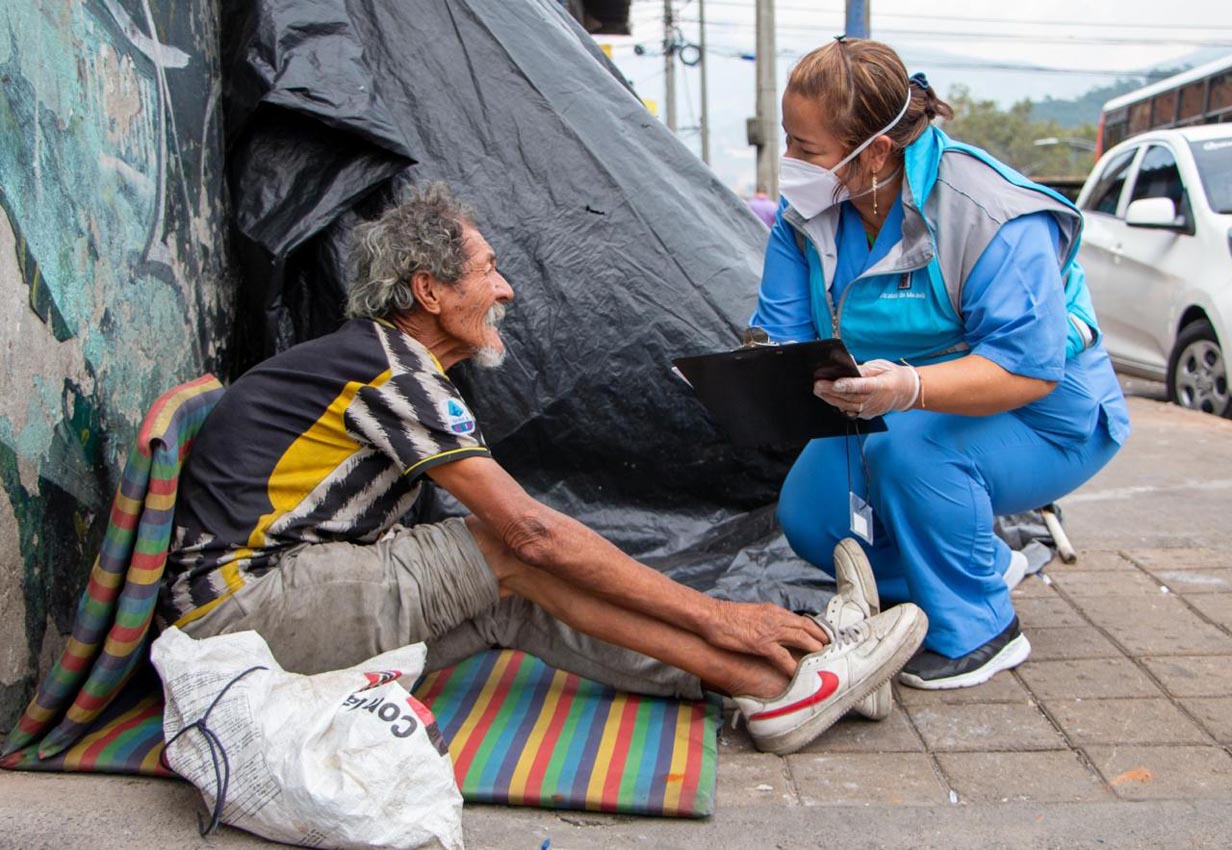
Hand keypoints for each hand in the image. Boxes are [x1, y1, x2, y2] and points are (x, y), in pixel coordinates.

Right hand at [701, 600, 828, 677]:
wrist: (712, 616)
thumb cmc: (728, 617)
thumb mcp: (752, 614)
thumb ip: (766, 620)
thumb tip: (773, 630)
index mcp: (774, 611)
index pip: (802, 619)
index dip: (816, 629)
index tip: (825, 638)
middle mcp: (776, 618)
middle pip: (807, 628)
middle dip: (821, 639)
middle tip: (832, 651)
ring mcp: (770, 631)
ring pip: (801, 639)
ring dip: (815, 650)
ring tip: (824, 661)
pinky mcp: (762, 644)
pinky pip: (783, 657)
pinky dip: (793, 666)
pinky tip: (799, 675)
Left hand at [815, 358, 919, 418]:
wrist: (905, 392)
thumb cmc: (891, 376)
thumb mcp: (880, 366)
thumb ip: (863, 368)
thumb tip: (847, 364)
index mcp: (880, 385)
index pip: (861, 386)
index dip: (847, 385)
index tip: (834, 383)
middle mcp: (874, 400)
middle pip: (850, 397)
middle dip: (831, 391)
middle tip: (818, 384)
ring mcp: (870, 410)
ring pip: (846, 405)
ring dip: (830, 398)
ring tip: (818, 390)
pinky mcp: (866, 415)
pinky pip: (849, 411)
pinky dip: (838, 405)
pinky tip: (828, 398)